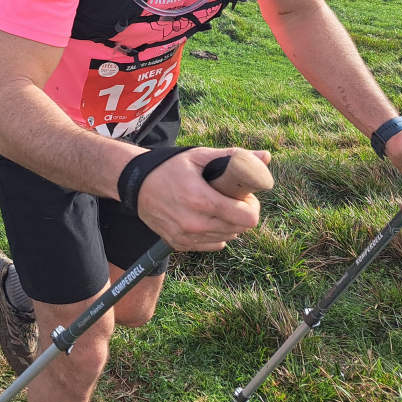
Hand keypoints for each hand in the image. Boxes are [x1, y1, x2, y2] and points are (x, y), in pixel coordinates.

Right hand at [135, 146, 271, 252]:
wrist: (135, 183)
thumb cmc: (169, 167)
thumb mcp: (199, 156)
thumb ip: (234, 157)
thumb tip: (266, 156)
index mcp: (202, 200)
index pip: (248, 218)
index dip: (251, 206)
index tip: (243, 196)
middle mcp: (194, 223)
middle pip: (240, 229)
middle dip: (240, 214)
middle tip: (229, 199)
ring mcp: (186, 236)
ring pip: (227, 238)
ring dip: (228, 224)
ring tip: (216, 207)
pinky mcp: (179, 244)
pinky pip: (211, 244)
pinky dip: (214, 233)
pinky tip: (205, 218)